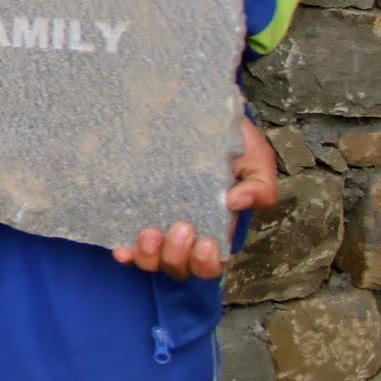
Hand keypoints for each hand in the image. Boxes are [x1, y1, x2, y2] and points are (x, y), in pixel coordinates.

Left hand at [113, 116, 278, 280]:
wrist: (197, 112)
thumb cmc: (230, 141)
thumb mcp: (256, 160)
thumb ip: (260, 187)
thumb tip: (237, 203)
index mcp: (215, 227)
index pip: (210, 263)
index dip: (206, 263)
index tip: (207, 243)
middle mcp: (184, 232)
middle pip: (179, 268)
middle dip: (178, 258)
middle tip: (182, 228)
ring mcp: (156, 222)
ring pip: (151, 261)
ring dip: (150, 257)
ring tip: (149, 233)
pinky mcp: (132, 209)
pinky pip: (125, 244)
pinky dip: (124, 253)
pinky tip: (121, 248)